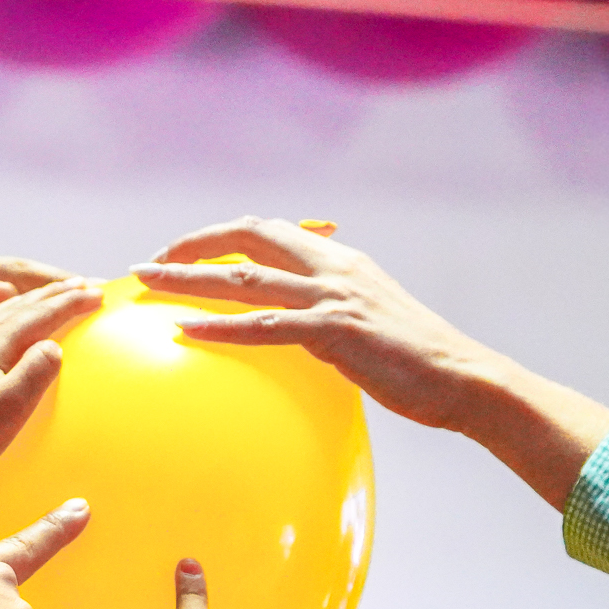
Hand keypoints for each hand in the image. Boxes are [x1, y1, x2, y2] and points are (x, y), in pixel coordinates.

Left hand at [0, 278, 103, 503]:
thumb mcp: (7, 412)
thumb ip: (34, 374)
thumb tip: (53, 344)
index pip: (37, 317)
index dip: (69, 303)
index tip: (97, 293)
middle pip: (11, 310)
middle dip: (47, 295)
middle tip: (77, 284)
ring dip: (7, 304)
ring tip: (23, 292)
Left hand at [129, 216, 502, 432]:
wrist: (463, 378)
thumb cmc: (417, 362)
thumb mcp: (369, 322)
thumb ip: (329, 313)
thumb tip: (295, 326)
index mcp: (340, 260)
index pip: (270, 230)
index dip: (221, 235)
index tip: (183, 249)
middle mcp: (333, 267)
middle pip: (249, 237)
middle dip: (194, 244)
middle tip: (149, 262)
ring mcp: (333, 297)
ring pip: (244, 278)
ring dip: (188, 278)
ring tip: (145, 281)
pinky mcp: (334, 332)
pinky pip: (263, 326)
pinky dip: (218, 326)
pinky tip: (181, 331)